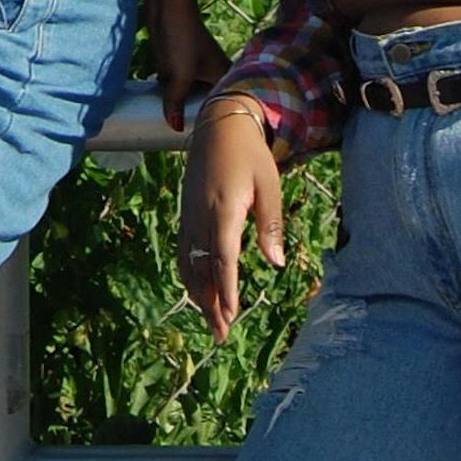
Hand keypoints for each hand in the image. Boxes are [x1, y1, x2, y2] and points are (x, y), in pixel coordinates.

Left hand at [149, 4, 230, 132]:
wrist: (166, 6)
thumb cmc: (181, 37)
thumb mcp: (179, 74)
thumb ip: (176, 102)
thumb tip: (175, 127)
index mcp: (224, 76)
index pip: (225, 107)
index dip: (218, 123)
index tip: (209, 141)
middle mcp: (213, 75)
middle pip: (206, 104)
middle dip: (197, 119)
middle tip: (191, 140)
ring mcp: (195, 71)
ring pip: (189, 98)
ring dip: (182, 109)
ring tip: (176, 132)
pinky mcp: (178, 67)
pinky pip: (176, 89)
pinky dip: (170, 98)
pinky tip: (163, 112)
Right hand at [178, 96, 284, 342]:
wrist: (218, 126)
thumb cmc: (250, 156)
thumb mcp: (269, 185)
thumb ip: (271, 224)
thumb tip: (276, 262)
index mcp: (224, 211)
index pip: (224, 259)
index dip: (226, 290)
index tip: (231, 315)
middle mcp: (201, 218)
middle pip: (202, 270)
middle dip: (210, 304)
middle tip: (221, 334)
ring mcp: (189, 217)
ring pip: (188, 264)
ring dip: (198, 294)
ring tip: (211, 319)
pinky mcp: (185, 215)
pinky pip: (184, 252)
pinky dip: (190, 276)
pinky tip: (199, 289)